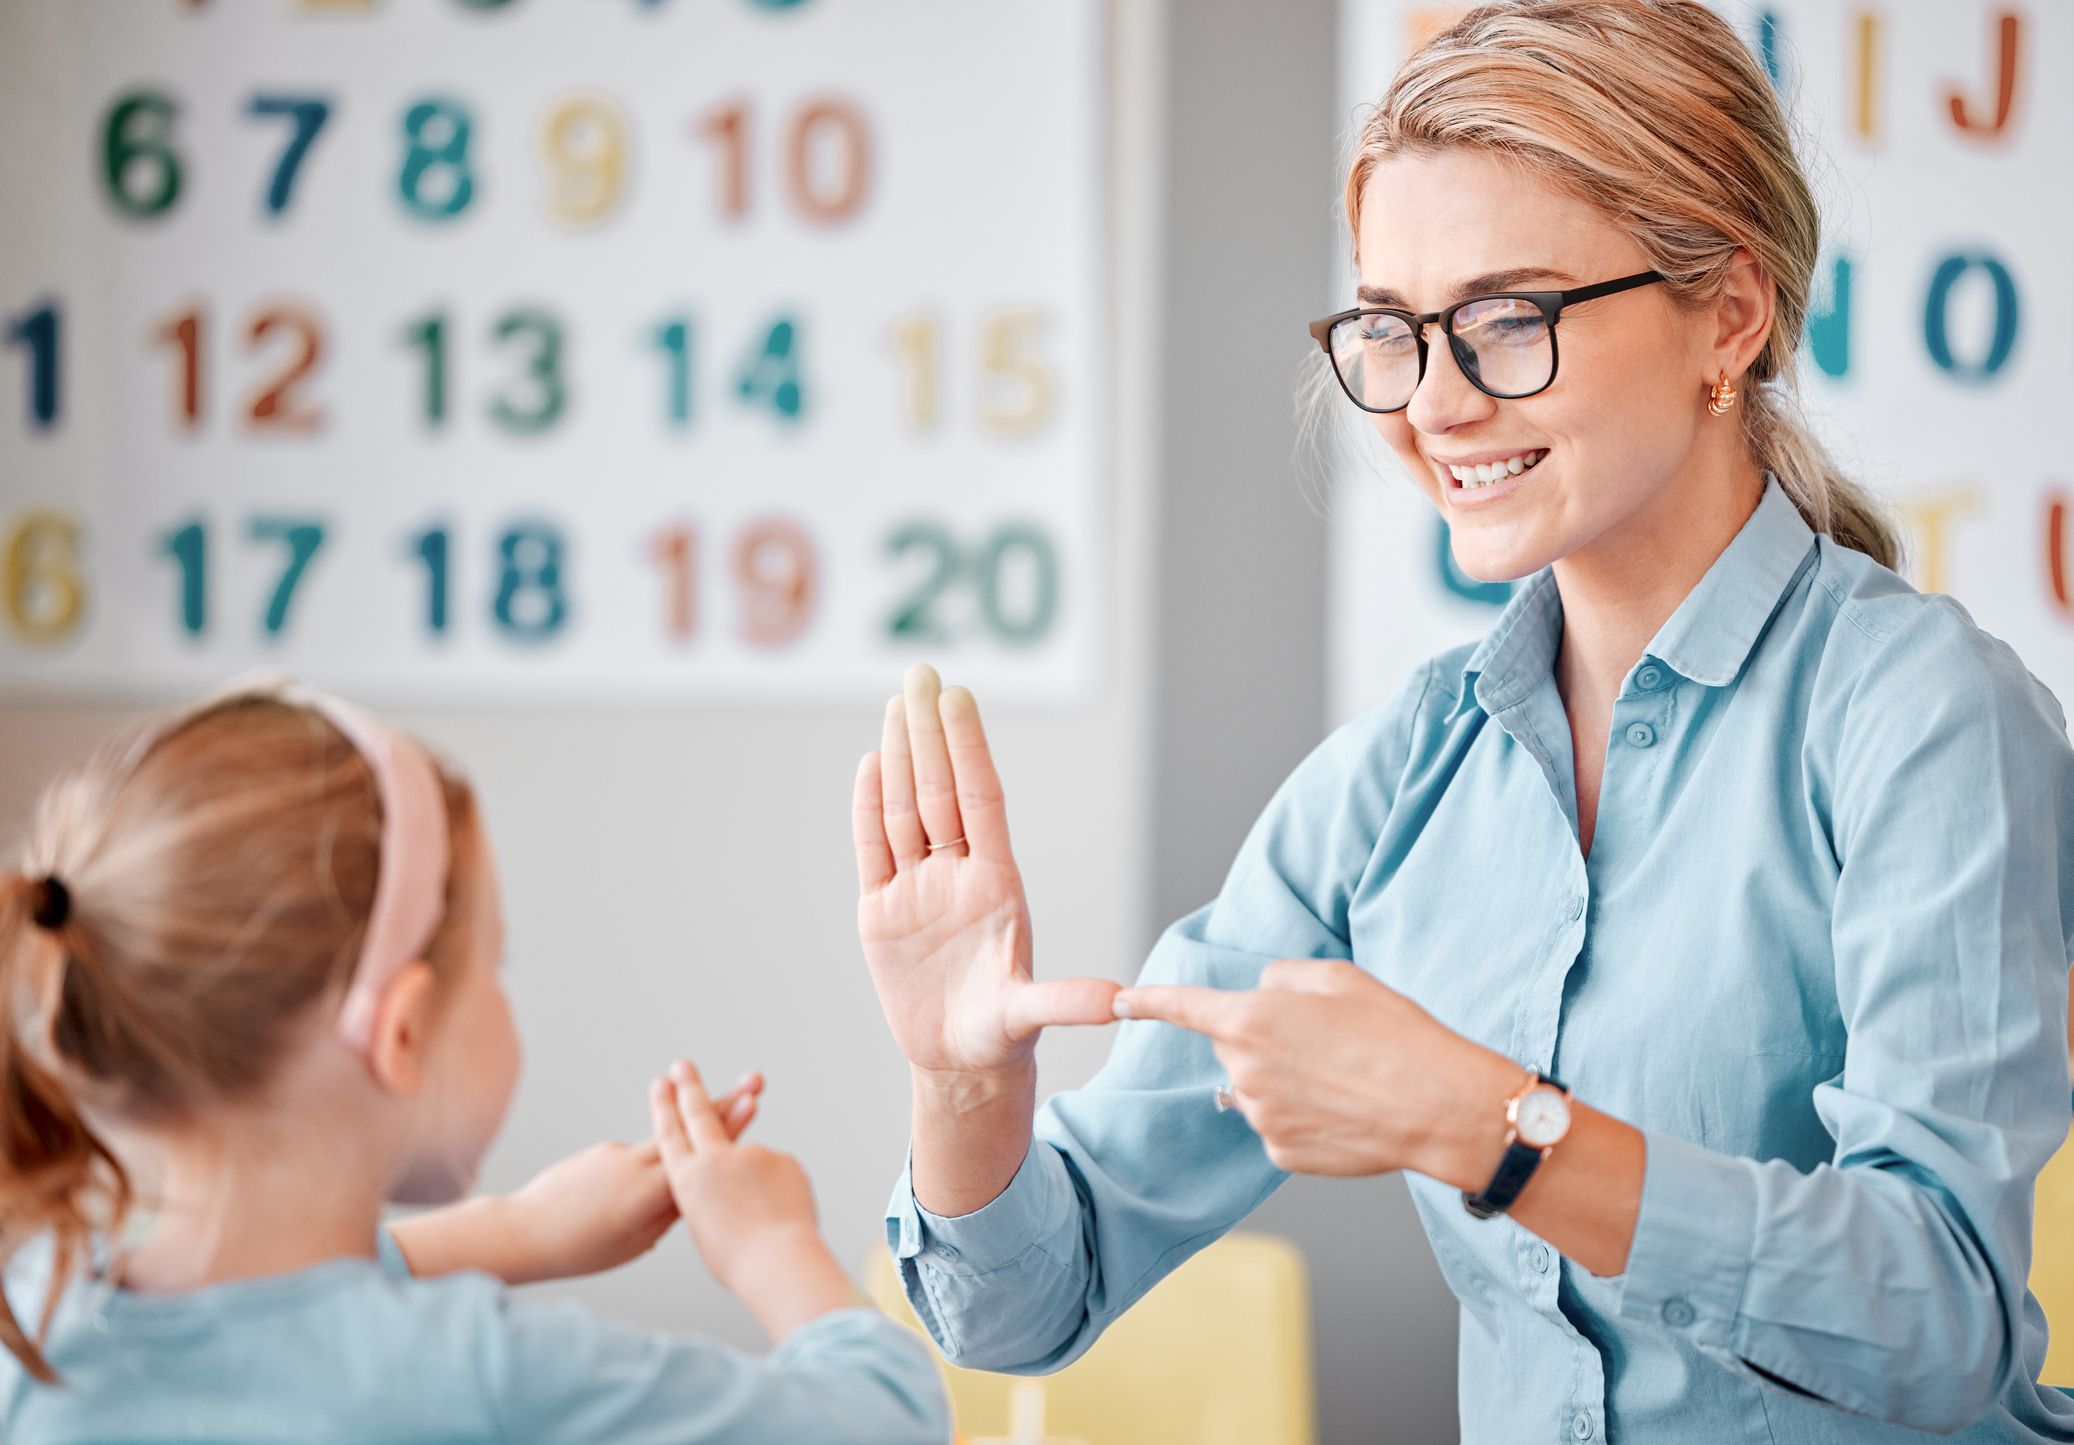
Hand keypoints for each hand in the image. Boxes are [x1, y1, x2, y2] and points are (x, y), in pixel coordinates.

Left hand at [502, 1072, 764, 1283]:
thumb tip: (693, 1194)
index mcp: (650, 1191)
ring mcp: (617, 1152)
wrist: (523, 1232)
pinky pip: (635, 1157)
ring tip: (708, 1120)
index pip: (701, 1153)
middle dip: (724, 1103)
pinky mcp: (602, 1152)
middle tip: (754, 1080)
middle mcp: (636, 1163)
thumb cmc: (581, 1249)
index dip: (730, 1126)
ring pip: (664, 1138)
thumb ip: (668, 1213)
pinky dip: (644, 1167)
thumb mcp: (635, 1242)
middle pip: (690, 1129)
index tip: (753, 1101)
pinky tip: (624, 1195)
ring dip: (690, 1124)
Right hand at [649, 1060, 856, 1340]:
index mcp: (687, 1181)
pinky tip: (781, 1218)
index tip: (662, 1083)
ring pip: (751, 1164)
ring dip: (755, 1189)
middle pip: (699, 1114)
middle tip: (683, 1064)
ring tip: (758, 1221)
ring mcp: (750, 1155)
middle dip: (690, 1088)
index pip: (671, 1135)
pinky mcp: (782, 1159)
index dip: (666, 1107)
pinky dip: (779, 1197)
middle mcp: (714, 1161)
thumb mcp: (705, 1227)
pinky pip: (778, 1177)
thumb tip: (719, 1183)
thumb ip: (706, 1195)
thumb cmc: (738, 1260)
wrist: (778, 1263)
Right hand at [853, 663, 1118, 1081]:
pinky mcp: (881, 911)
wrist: (958, 1062)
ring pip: (904, 809)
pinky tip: (871, 761)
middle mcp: (957, 874)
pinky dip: (867, 807)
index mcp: (996, 883)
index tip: (960, 696)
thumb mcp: (1032, 1016)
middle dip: (929, 732)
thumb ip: (1066, 1002)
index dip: (969, 747)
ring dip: (900, 755)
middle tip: (921, 672)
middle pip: (937, 790)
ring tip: (898, 701)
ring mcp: (918, 888)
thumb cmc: (1001, 1033)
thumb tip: (1119, 1001)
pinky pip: (873, 849)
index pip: (980, 799)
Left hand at [1114, 959, 1518, 1181]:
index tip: (1122, 1001)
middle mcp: (1245, 1070)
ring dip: (1283, 1078)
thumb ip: (1282, 978)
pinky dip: (1302, 1115)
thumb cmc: (1395, 1034)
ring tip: (1344, 1076)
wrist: (1439, 1108)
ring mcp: (1261, 1116)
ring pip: (1255, 1086)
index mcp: (1252, 1020)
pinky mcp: (1281, 1152)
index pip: (1183, 1006)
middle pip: (1231, 1045)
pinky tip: (1344, 1110)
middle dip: (1261, 1037)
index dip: (1149, 1001)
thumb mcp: (1339, 977)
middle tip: (1324, 1039)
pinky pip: (1277, 1123)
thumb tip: (1261, 996)